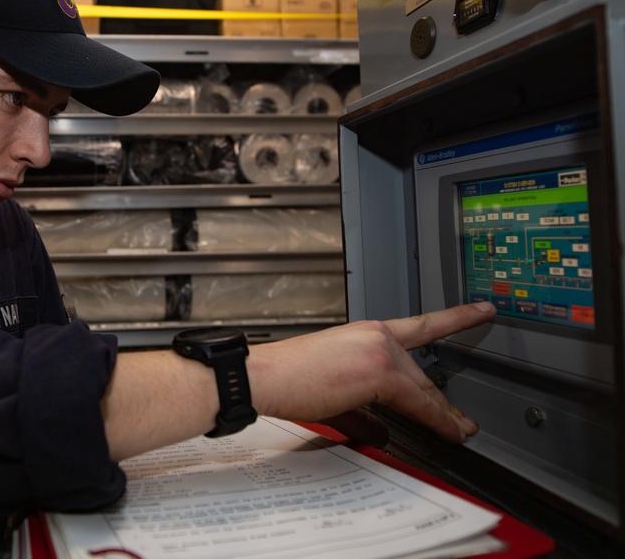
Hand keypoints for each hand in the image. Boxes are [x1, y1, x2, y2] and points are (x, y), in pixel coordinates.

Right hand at [248, 302, 495, 445]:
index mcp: (365, 333)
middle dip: (443, 401)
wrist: (265, 378)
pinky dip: (438, 421)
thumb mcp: (334, 397)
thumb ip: (363, 412)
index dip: (455, 318)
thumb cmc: (287, 381)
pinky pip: (419, 403)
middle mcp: (376, 335)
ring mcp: (380, 350)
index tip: (479, 310)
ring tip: (461, 432)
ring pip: (423, 388)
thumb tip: (380, 431)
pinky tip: (450, 433)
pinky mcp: (380, 371)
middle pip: (421, 373)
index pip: (420, 326)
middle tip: (463, 421)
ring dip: (445, 415)